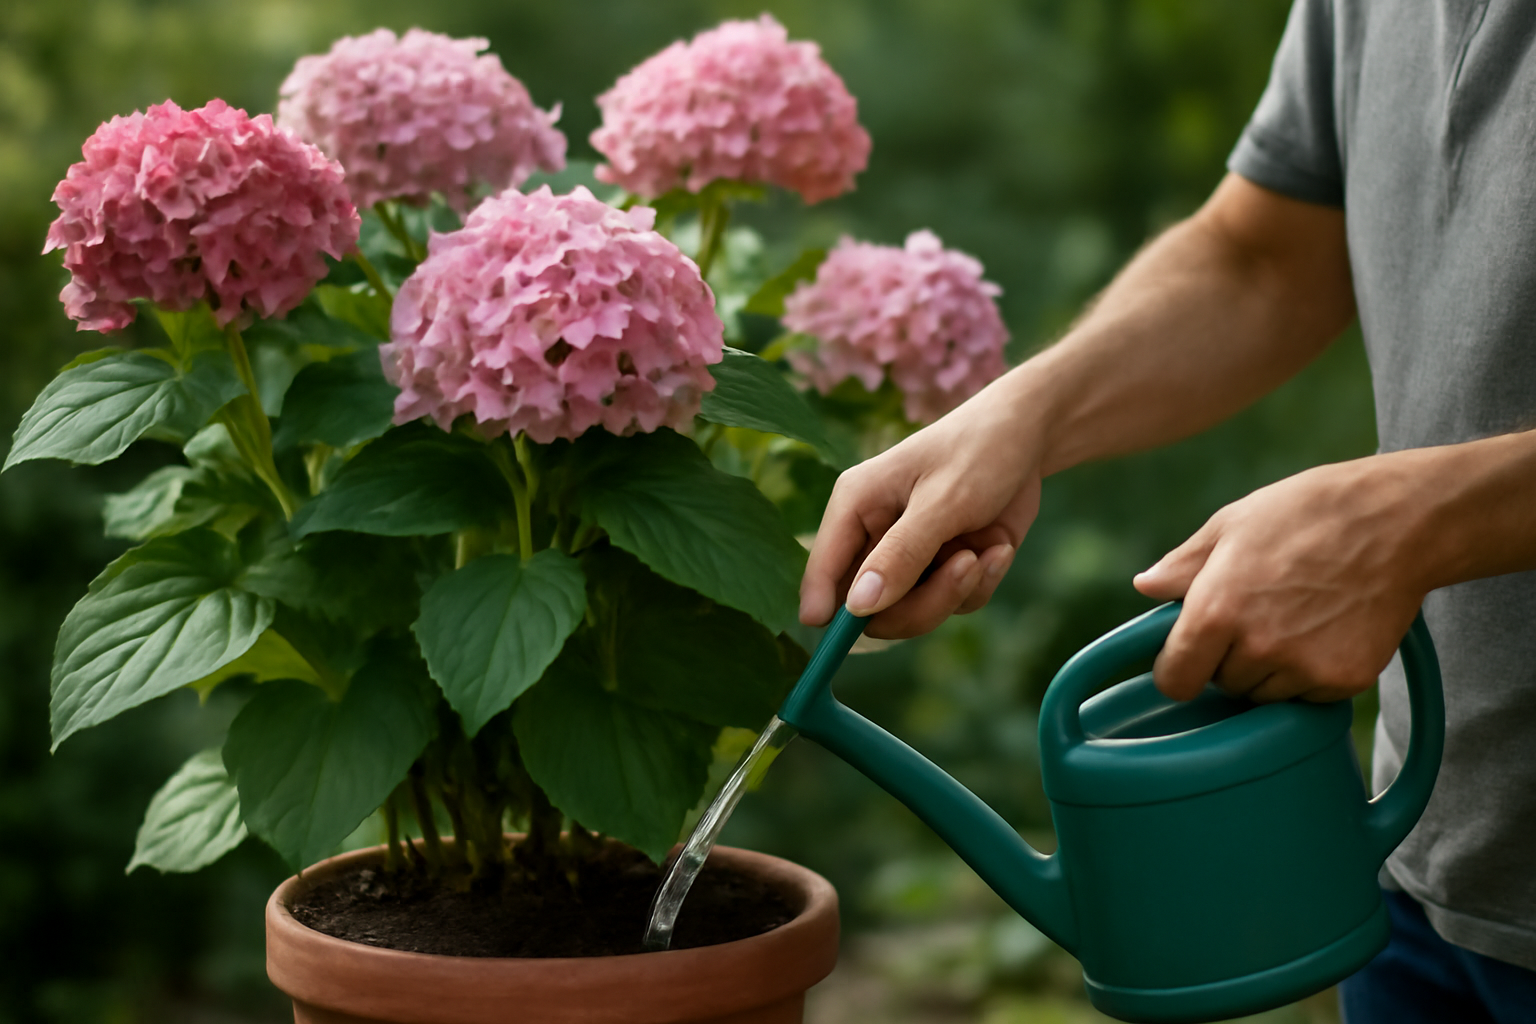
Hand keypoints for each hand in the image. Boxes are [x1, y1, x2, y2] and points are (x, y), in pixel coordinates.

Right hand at [799, 375, 1041, 637]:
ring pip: (915, 613)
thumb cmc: (978, 451)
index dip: (825, 609)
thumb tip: (857, 607)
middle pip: (872, 608)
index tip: (836, 640)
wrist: (1029, 437)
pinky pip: (953, 604)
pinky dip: (980, 582)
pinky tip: (997, 546)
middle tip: (963, 569)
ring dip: (957, 590)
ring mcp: (909, 556)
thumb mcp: (942, 502)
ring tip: (986, 550)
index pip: (823, 570)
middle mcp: (874, 535)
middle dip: (921, 602)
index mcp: (855, 506)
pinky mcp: (943, 568)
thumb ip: (900, 555)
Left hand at [1133, 455, 1432, 702]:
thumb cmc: (1308, 513)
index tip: (1189, 657)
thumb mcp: (1233, 524)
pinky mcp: (1345, 680)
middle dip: (1229, 660)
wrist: (1398, 521)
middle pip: (1223, 686)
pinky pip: (1308, 696)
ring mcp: (1304, 668)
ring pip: (1265, 693)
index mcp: (1216, 610)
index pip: (1175, 680)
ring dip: (1269, 670)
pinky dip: (1311, 673)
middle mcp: (1257, 648)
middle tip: (1258, 615)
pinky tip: (1326, 629)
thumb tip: (1145, 585)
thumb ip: (1184, 564)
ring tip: (1295, 617)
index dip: (1178, 670)